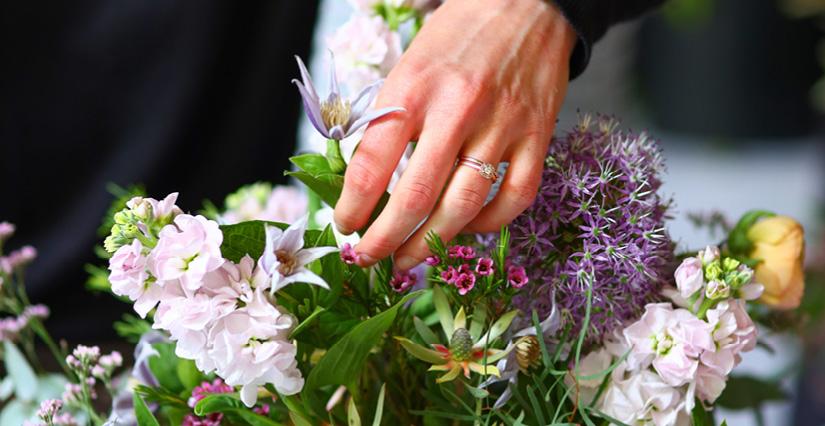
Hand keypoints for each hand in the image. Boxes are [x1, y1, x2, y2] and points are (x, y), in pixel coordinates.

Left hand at [333, 0, 576, 269]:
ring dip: (432, 243)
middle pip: (417, 195)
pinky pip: (515, 198)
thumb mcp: (410, 65)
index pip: (373, 160)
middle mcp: (459, 109)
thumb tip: (365, 181)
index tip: (345, 225)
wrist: (530, 3)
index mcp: (416, 87)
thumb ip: (391, 119)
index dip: (353, 204)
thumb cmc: (460, 34)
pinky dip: (489, 224)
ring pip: (465, 205)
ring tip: (409, 260)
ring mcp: (504, 126)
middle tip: (370, 259)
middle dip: (386, 239)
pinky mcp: (538, 136)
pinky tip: (466, 229)